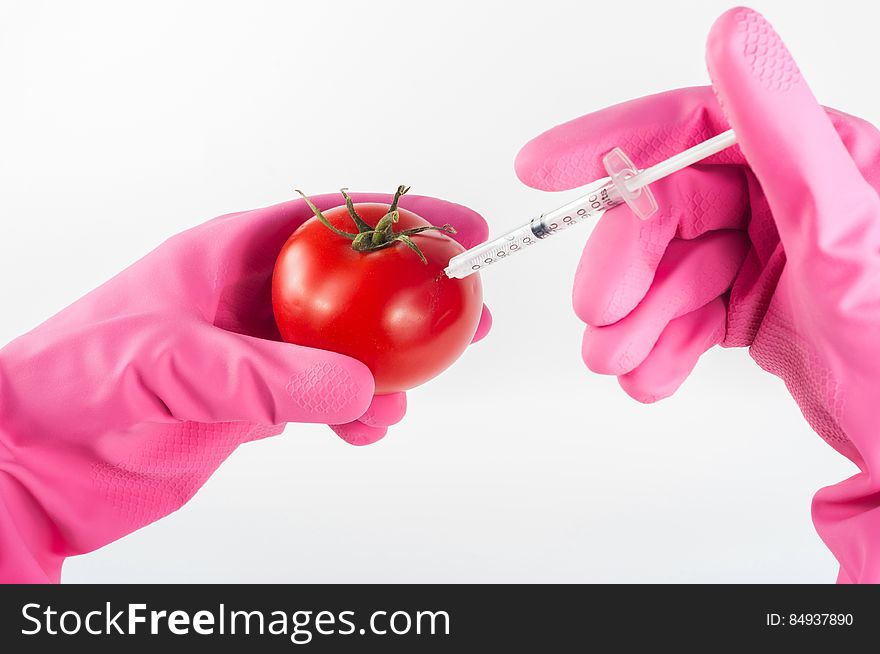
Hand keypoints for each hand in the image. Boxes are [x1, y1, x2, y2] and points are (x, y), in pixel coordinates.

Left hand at [0, 191, 490, 581]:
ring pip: (345, 347)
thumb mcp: (171, 362)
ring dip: (387, 366)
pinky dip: (354, 411)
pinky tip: (366, 427)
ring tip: (413, 389)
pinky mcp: (252, 403)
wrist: (34, 457)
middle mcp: (248, 299)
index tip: (456, 229)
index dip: (399, 217)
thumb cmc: (74, 382)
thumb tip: (360, 384)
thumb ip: (267, 374)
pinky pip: (323, 398)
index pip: (330, 220)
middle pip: (353, 283)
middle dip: (411, 294)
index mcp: (228, 256)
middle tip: (465, 312)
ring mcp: (254, 352)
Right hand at [515, 8, 879, 581]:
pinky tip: (654, 375)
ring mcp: (762, 253)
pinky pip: (683, 312)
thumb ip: (780, 129)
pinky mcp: (749, 303)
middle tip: (598, 316)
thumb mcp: (839, 224)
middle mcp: (781, 197)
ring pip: (667, 270)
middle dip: (625, 270)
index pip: (691, 126)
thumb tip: (732, 34)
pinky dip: (659, 345)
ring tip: (620, 361)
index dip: (612, 144)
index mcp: (811, 156)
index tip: (544, 168)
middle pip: (667, 214)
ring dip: (635, 319)